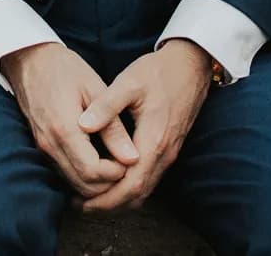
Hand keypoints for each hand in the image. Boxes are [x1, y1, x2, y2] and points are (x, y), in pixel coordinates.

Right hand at [0, 41, 138, 198]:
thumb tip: (132, 158)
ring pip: (73, 184)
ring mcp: (43, 148)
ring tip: (115, 163)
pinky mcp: (42, 147)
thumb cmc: (65, 69)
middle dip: (108, 183)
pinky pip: (65, 172)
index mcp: (65, 130)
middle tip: (126, 165)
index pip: (93, 173)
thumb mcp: (95, 91)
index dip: (115, 174)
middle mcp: (51, 145)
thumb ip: (113, 128)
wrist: (30, 60)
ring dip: (96, 182)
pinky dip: (84, 175)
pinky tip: (99, 159)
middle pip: (83, 186)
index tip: (130, 159)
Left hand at [74, 39, 211, 213]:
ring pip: (144, 190)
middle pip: (137, 195)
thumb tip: (83, 126)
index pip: (130, 186)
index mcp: (154, 141)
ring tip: (90, 197)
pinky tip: (110, 180)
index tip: (81, 202)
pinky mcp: (169, 149)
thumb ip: (106, 105)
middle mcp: (164, 154)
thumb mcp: (129, 82)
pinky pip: (149, 178)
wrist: (191, 65)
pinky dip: (129, 187)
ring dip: (119, 199)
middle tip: (80, 206)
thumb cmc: (158, 72)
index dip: (106, 199)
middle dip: (109, 205)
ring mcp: (169, 153)